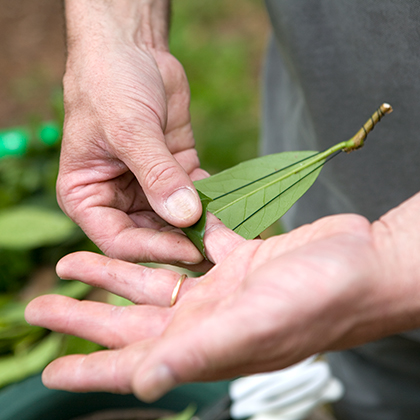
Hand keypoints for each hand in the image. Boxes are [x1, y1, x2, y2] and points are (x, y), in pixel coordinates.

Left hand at [27, 209, 408, 401]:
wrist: (365, 265)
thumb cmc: (320, 299)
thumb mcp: (256, 324)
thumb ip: (201, 351)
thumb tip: (144, 383)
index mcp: (207, 340)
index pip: (136, 361)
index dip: (91, 368)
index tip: (50, 369)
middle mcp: (209, 315)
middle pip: (133, 316)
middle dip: (86, 312)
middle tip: (41, 304)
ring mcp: (223, 285)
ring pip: (155, 278)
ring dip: (116, 270)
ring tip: (77, 260)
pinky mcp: (240, 256)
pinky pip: (193, 245)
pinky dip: (170, 236)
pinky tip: (149, 224)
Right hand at [58, 1, 205, 264]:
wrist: (131, 49)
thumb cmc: (110, 84)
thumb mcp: (129, 130)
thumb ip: (157, 175)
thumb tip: (186, 216)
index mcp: (87, 197)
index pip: (118, 242)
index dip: (154, 250)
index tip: (190, 250)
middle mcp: (116, 199)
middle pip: (151, 236)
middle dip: (183, 242)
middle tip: (219, 249)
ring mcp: (147, 188)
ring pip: (175, 220)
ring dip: (201, 225)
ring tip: (231, 233)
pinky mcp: (174, 173)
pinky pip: (194, 195)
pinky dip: (212, 203)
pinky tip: (232, 208)